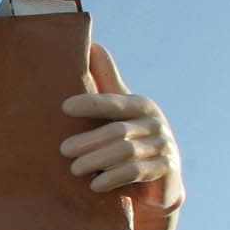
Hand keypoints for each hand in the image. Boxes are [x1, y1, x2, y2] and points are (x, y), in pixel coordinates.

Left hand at [59, 43, 183, 213]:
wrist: (159, 183)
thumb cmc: (130, 141)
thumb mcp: (118, 113)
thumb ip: (106, 83)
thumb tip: (93, 45)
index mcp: (140, 105)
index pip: (114, 102)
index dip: (91, 103)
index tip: (65, 106)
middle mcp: (155, 123)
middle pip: (117, 130)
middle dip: (88, 140)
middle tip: (63, 150)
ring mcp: (164, 146)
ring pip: (126, 151)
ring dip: (97, 160)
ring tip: (74, 169)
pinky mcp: (166, 169)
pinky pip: (137, 171)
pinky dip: (114, 177)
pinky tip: (95, 185)